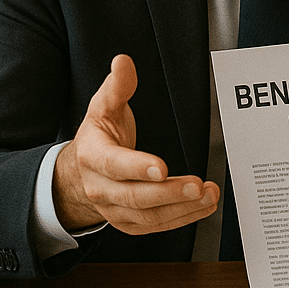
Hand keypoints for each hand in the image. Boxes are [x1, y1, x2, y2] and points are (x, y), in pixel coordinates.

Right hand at [53, 55, 217, 234]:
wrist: (80, 173)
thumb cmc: (99, 137)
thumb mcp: (102, 107)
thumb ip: (117, 86)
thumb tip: (123, 61)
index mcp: (93, 157)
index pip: (114, 165)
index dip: (138, 167)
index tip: (163, 167)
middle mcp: (101, 188)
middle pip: (135, 196)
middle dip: (169, 193)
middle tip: (198, 185)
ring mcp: (114, 209)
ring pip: (148, 215)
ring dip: (182, 208)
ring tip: (209, 195)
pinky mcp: (128, 222)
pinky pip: (155, 226)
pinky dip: (181, 219)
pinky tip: (203, 207)